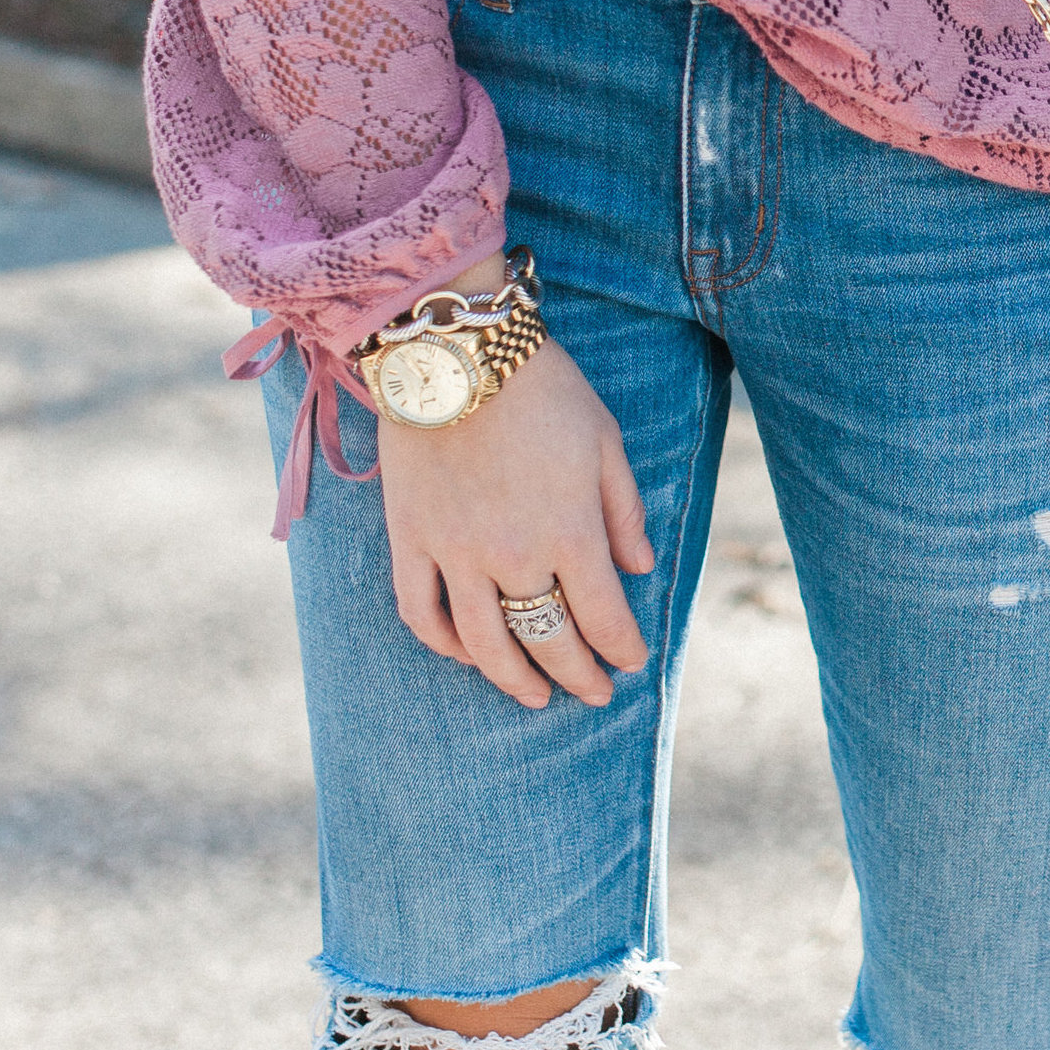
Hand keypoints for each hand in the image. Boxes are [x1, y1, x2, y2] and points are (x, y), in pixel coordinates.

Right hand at [372, 254, 654, 710]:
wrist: (457, 352)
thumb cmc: (543, 389)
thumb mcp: (605, 441)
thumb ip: (623, 509)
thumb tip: (640, 567)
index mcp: (571, 532)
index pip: (605, 617)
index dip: (622, 648)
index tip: (632, 663)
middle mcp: (513, 556)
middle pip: (549, 639)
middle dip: (578, 674)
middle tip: (593, 693)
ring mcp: (455, 553)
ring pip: (484, 643)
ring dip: (514, 679)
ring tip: (535, 697)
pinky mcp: (409, 540)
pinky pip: (421, 612)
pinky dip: (443, 644)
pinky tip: (467, 654)